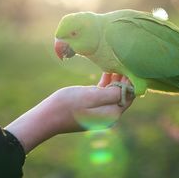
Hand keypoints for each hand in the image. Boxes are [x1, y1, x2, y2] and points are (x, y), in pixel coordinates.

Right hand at [5, 73, 132, 153]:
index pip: (129, 95)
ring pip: (113, 93)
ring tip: (116, 62)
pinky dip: (106, 83)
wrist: (47, 117)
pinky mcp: (91, 108)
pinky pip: (103, 94)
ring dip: (116, 79)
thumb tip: (129, 90)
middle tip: (124, 60)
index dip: (131, 80)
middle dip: (124, 78)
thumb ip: (112, 94)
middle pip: (122, 94)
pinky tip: (106, 71)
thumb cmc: (68, 105)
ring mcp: (99, 112)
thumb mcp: (91, 96)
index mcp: (112, 114)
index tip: (131, 65)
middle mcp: (108, 115)